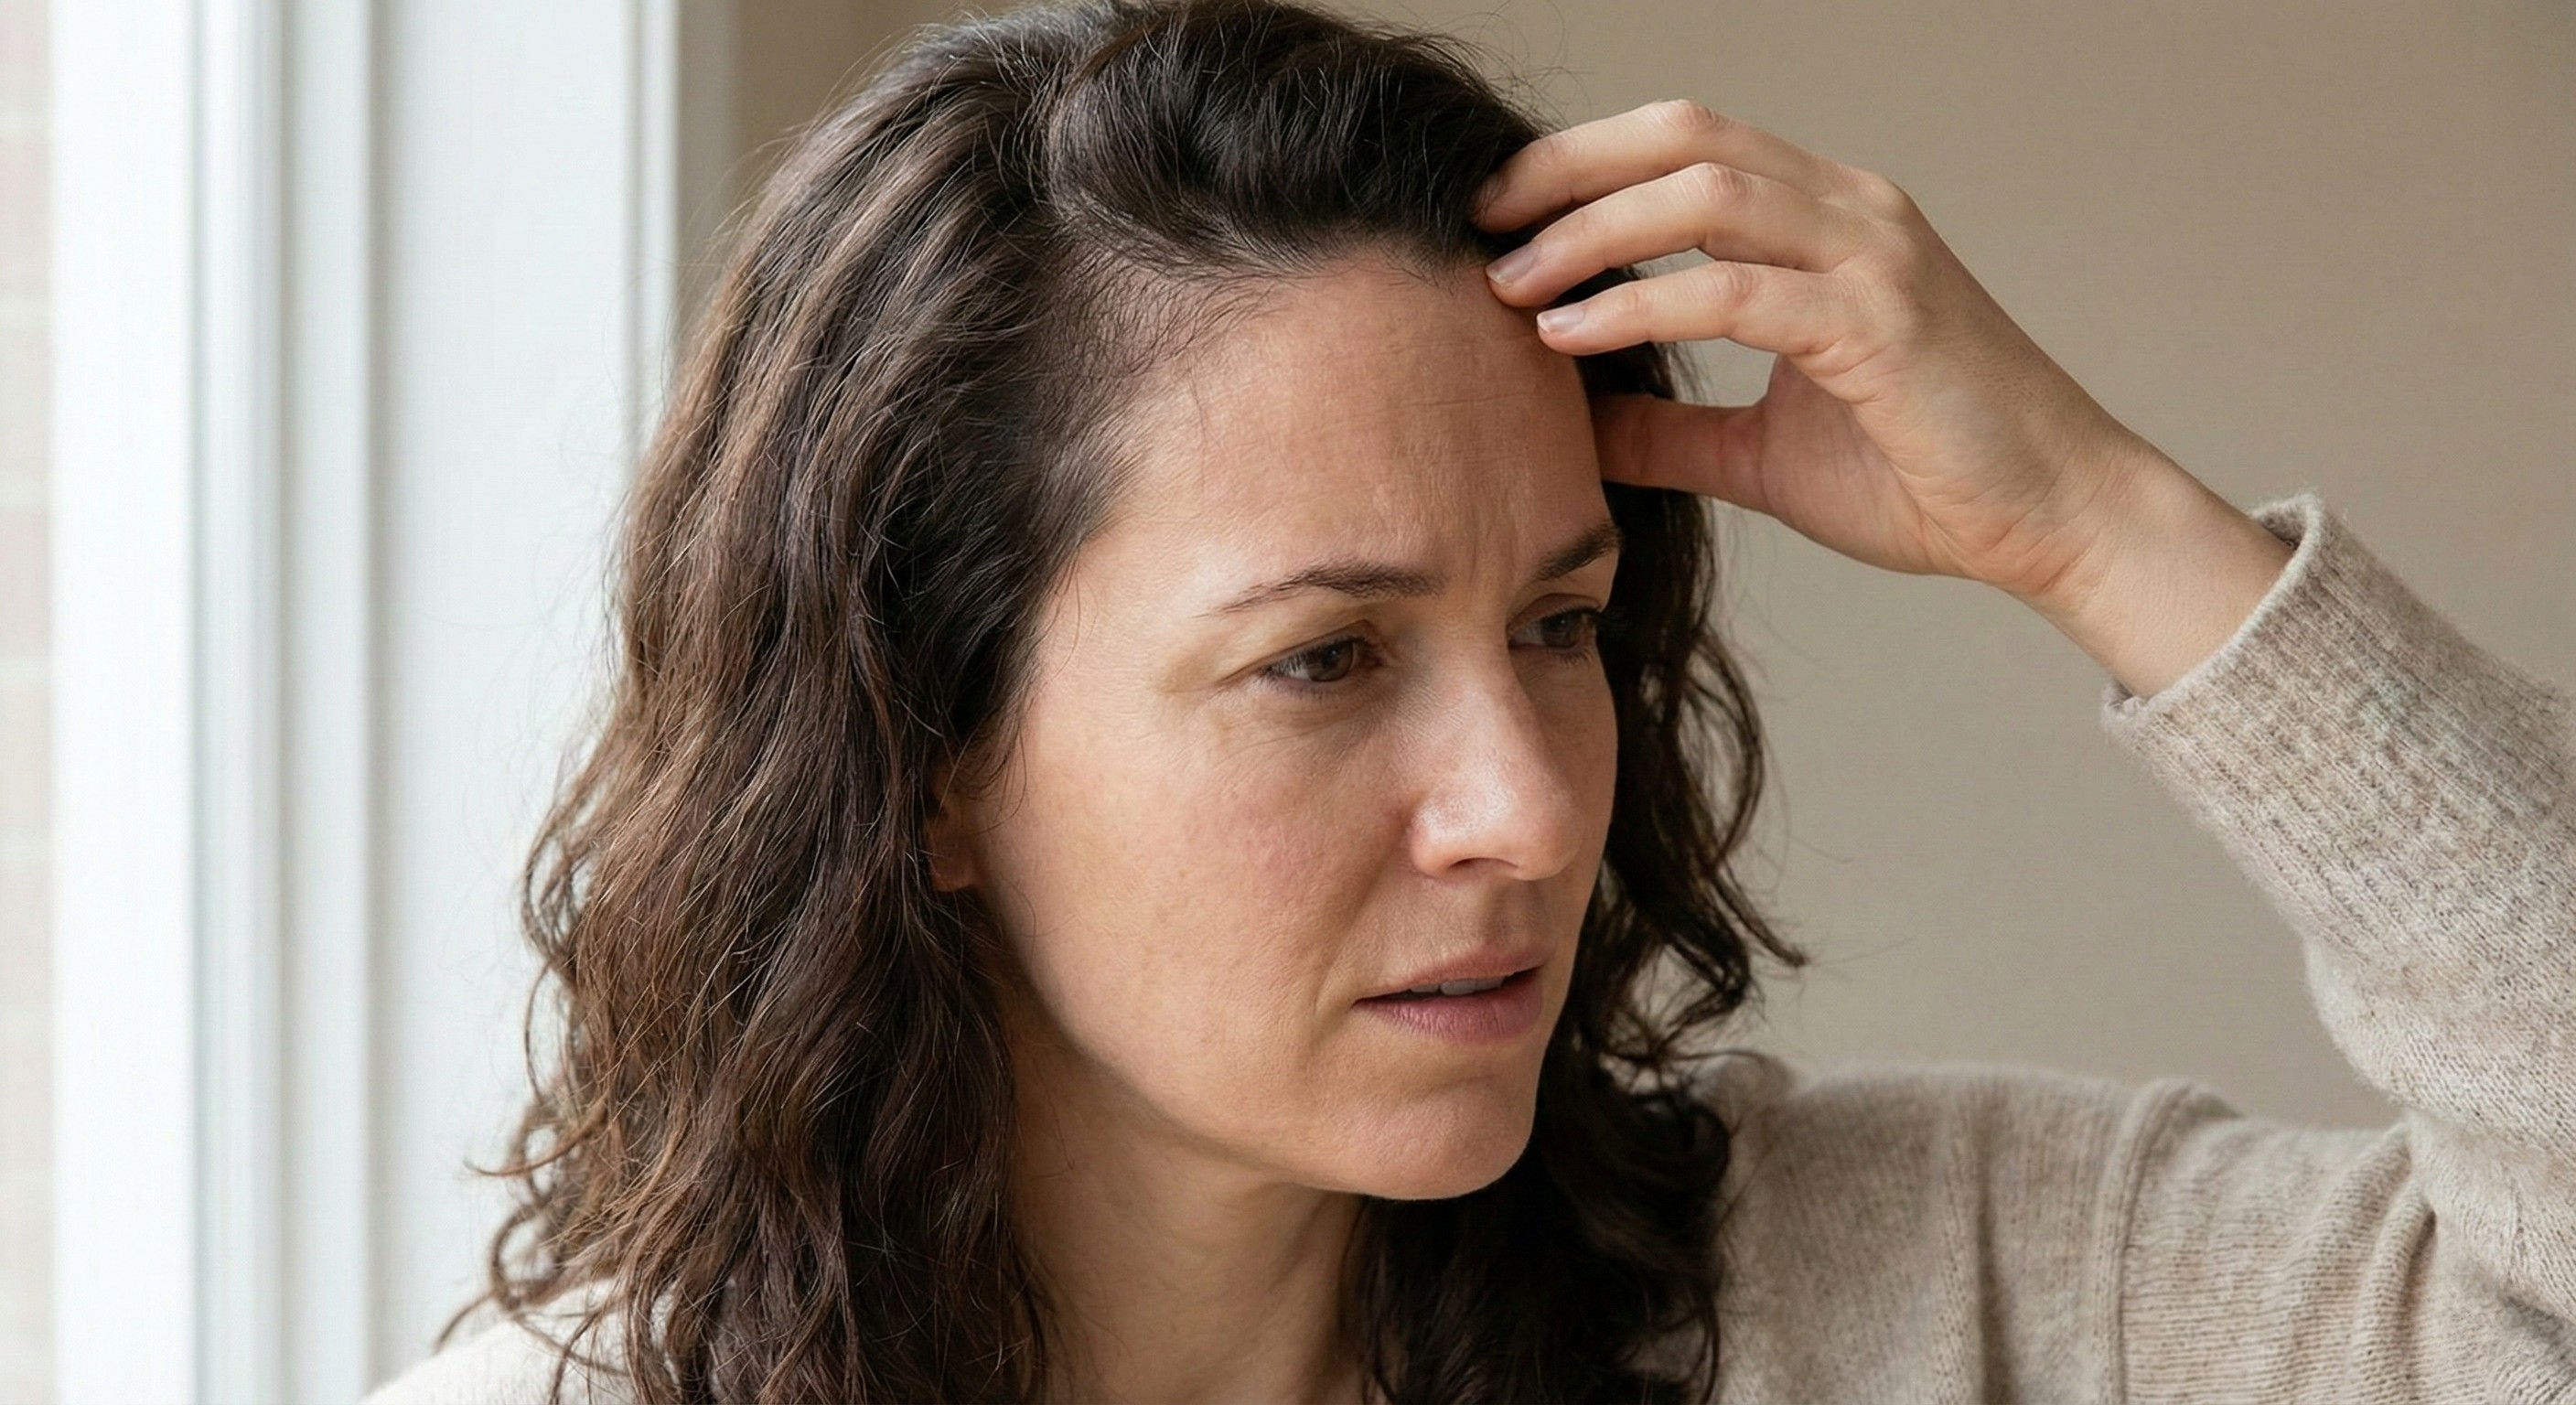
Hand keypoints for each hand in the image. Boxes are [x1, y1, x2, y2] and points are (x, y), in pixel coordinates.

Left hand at [1474, 99, 2292, 694]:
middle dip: (1565, 168)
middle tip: (1476, 221)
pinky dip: (1639, 302)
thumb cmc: (1926, 477)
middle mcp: (1849, 211)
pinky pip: (1733, 290)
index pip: (1684, 149)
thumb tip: (1574, 424)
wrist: (2053, 520)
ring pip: (1704, 192)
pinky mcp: (1878, 321)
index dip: (1581, 165)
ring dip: (1590, 230)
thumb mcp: (1761, 454)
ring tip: (1510, 282)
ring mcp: (1870, 256)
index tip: (1495, 217)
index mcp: (1824, 222)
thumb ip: (1669, 428)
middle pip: (1683, 136)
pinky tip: (1570, 335)